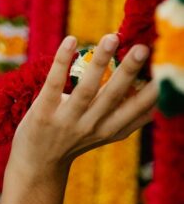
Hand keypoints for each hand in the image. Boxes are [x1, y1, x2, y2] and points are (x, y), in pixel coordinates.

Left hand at [9, 33, 157, 179]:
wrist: (37, 165)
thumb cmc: (75, 140)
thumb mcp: (106, 134)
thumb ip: (130, 118)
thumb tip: (161, 99)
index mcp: (112, 128)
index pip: (139, 109)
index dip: (153, 91)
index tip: (167, 69)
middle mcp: (92, 125)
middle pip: (114, 95)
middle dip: (129, 71)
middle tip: (143, 48)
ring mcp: (66, 120)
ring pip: (86, 89)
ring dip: (99, 62)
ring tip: (111, 38)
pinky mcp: (42, 113)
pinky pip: (53, 84)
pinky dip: (61, 61)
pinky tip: (71, 40)